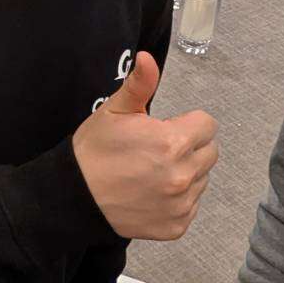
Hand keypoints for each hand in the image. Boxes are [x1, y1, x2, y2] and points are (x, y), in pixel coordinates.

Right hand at [73, 52, 218, 240]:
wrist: (74, 197)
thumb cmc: (94, 152)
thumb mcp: (114, 111)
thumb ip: (139, 84)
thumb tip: (148, 58)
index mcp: (172, 143)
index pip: (207, 125)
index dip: (187, 123)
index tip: (166, 128)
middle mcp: (182, 176)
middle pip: (209, 152)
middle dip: (190, 146)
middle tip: (160, 150)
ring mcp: (180, 204)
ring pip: (202, 179)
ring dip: (186, 172)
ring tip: (153, 172)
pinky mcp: (175, 226)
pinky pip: (191, 205)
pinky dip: (178, 199)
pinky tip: (153, 192)